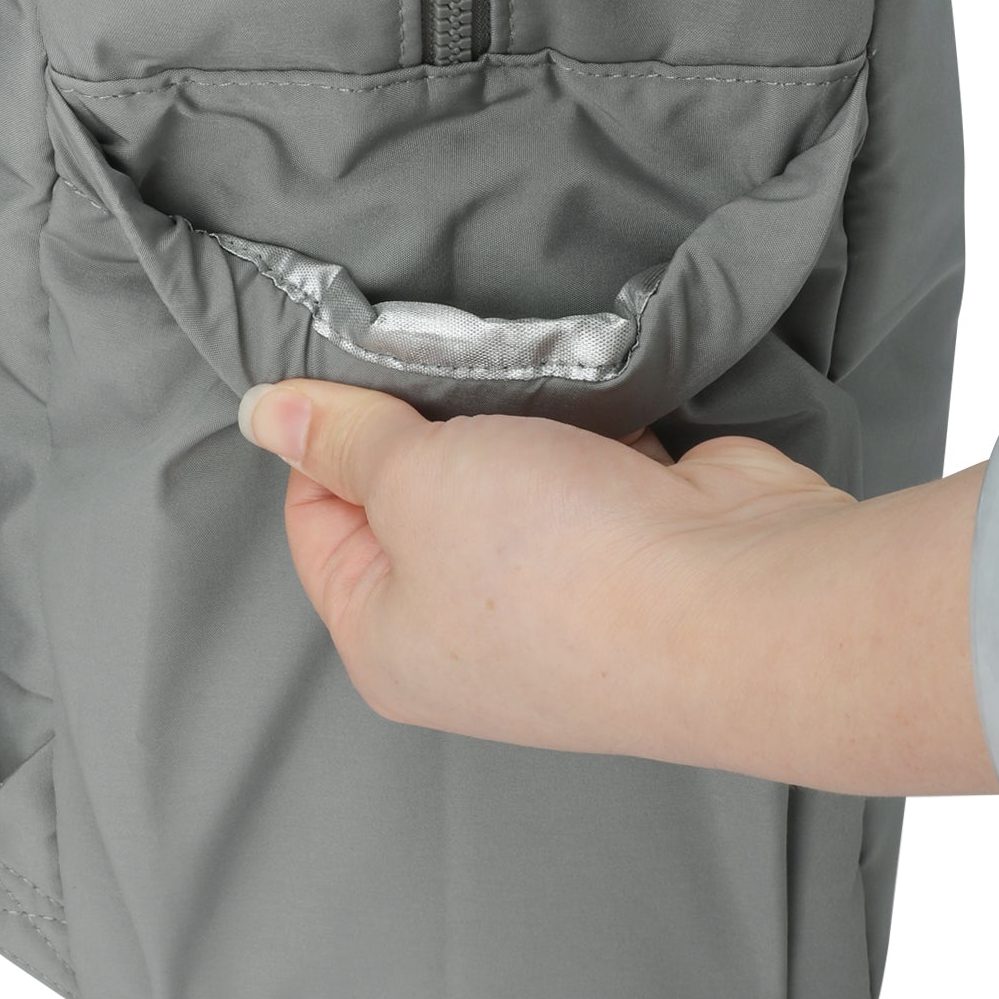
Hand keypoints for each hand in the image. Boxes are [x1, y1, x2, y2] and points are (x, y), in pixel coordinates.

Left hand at [236, 379, 857, 770]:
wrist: (739, 601)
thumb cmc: (550, 561)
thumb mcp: (412, 479)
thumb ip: (341, 435)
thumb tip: (259, 413)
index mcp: (384, 641)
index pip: (314, 521)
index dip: (325, 436)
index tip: (354, 369)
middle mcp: (463, 634)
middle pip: (410, 496)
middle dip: (425, 420)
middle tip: (439, 357)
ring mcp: (553, 596)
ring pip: (502, 476)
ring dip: (510, 421)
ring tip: (520, 376)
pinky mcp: (629, 548)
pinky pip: (582, 470)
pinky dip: (584, 431)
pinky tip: (589, 397)